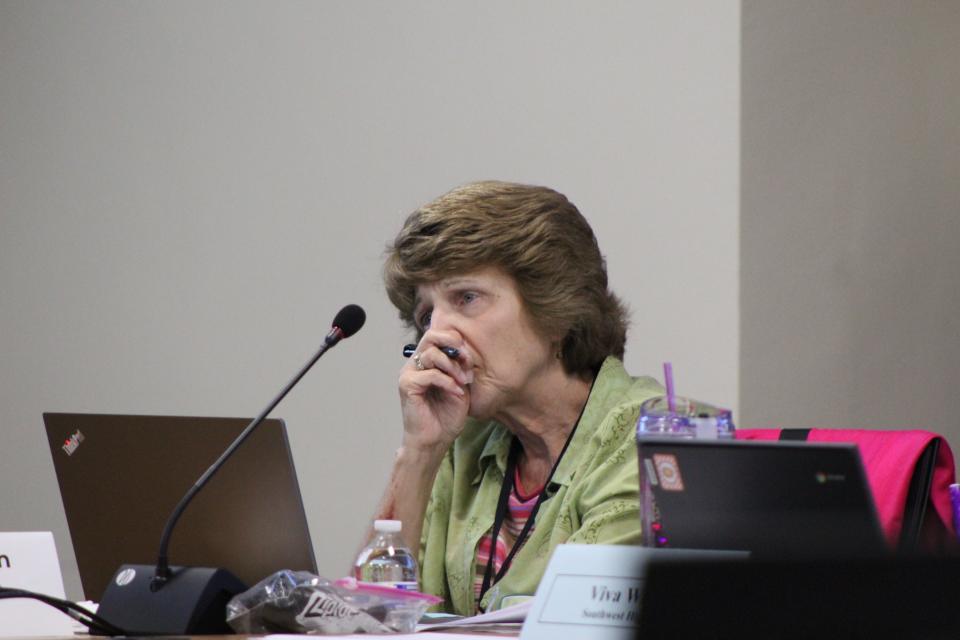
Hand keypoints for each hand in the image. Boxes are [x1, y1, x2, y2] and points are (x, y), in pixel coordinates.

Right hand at [398, 330, 473, 451]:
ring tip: (463, 382)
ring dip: (453, 367)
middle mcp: (415, 364)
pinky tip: (457, 392)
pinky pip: (430, 374)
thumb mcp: (460, 386)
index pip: (437, 336)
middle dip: (452, 344)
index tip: (468, 359)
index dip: (455, 341)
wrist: (435, 440)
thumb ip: (460, 367)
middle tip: (466, 360)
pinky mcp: (407, 385)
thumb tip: (464, 350)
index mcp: (427, 362)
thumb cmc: (446, 416)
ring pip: (432, 354)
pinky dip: (448, 382)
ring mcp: (409, 373)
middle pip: (431, 336)